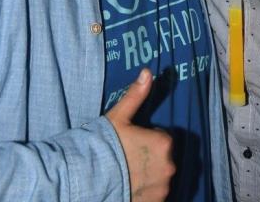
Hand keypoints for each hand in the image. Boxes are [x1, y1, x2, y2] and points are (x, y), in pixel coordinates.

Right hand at [106, 69, 174, 200]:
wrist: (90, 180)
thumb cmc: (105, 145)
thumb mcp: (120, 116)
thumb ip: (136, 94)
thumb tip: (147, 71)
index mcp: (163, 142)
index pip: (162, 137)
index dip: (147, 137)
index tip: (133, 141)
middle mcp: (169, 165)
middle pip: (163, 158)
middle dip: (151, 157)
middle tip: (128, 158)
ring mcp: (163, 188)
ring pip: (161, 177)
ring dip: (150, 175)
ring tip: (127, 173)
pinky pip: (157, 194)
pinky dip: (148, 192)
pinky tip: (131, 187)